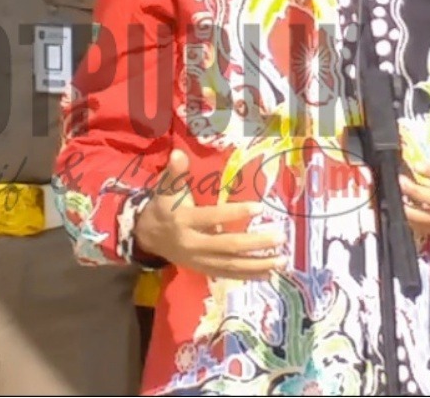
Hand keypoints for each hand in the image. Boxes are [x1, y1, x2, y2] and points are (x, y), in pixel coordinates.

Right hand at [132, 149, 285, 279]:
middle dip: (255, 243)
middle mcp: (193, 243)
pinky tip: (269, 274)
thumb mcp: (165, 188)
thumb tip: (178, 153)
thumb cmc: (163, 207)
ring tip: (282, 260)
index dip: (235, 213)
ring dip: (258, 264)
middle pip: (227, 246)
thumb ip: (174, 173)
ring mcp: (199, 260)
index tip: (260, 207)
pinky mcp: (204, 269)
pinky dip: (249, 275)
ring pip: (231, 265)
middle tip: (280, 237)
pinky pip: (228, 275)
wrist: (147, 237)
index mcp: (183, 220)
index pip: (212, 217)